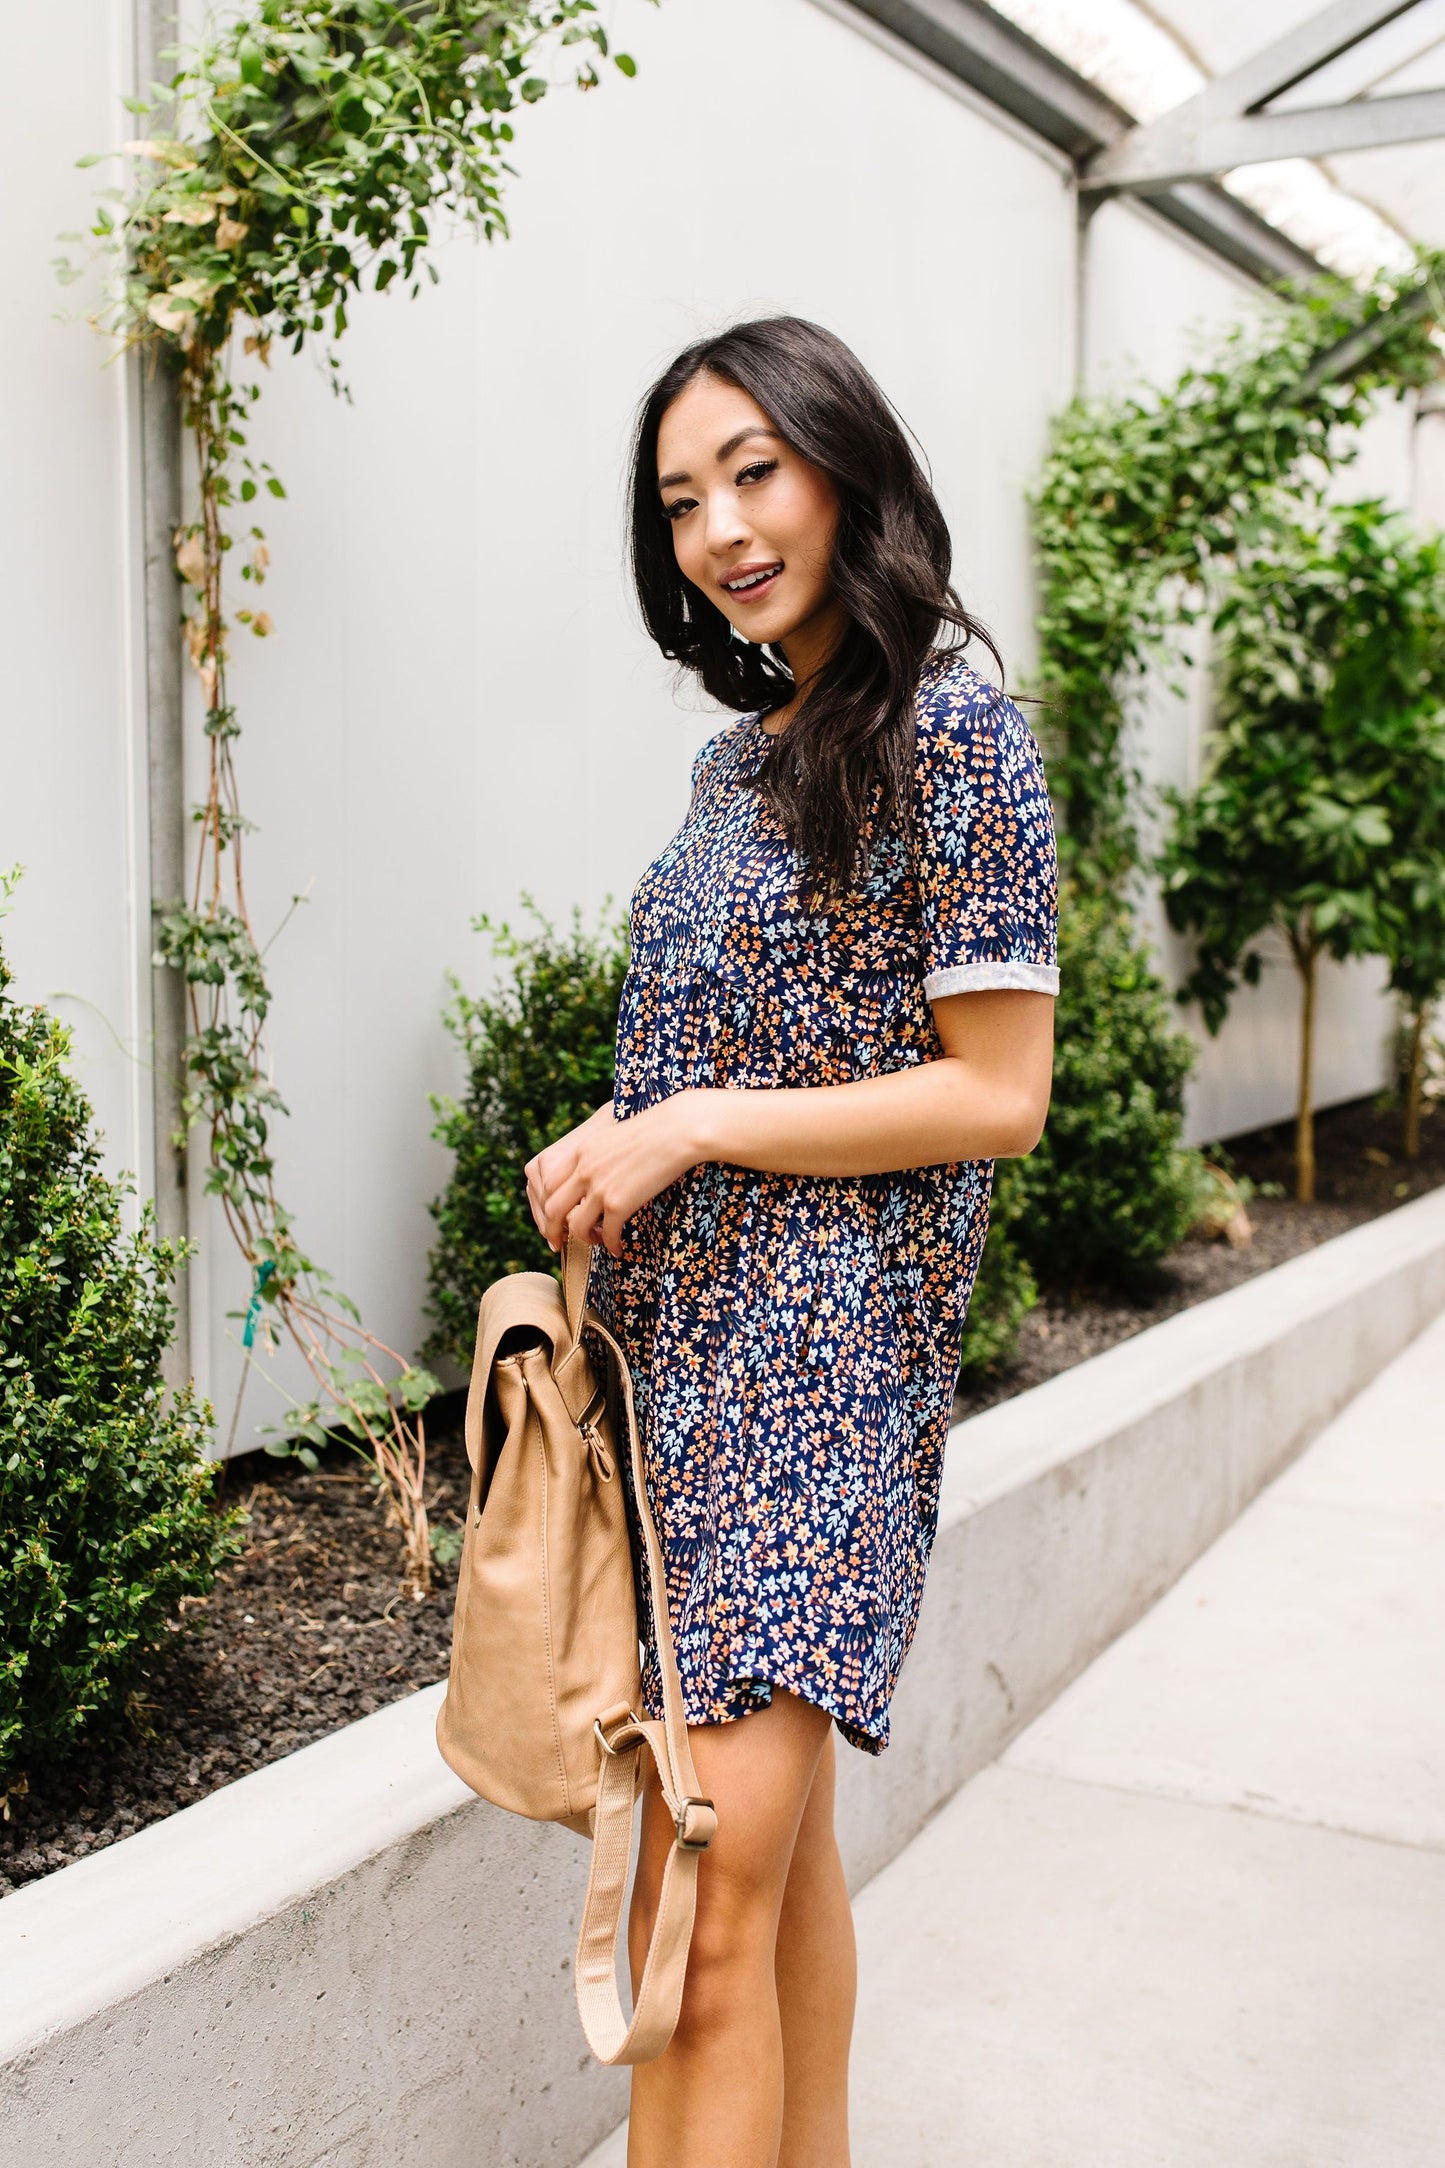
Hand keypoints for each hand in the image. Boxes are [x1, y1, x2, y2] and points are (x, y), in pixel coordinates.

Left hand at [524, 1094, 707, 1257]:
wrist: (677, 1131)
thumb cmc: (655, 1129)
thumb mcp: (613, 1136)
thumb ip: (598, 1155)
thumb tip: (597, 1174)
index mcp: (580, 1152)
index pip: (549, 1183)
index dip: (549, 1203)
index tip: (557, 1216)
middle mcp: (583, 1171)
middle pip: (552, 1208)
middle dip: (553, 1229)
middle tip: (560, 1240)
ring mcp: (599, 1189)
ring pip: (576, 1226)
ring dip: (584, 1240)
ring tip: (596, 1242)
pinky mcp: (619, 1204)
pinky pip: (606, 1234)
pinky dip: (610, 1245)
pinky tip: (618, 1249)